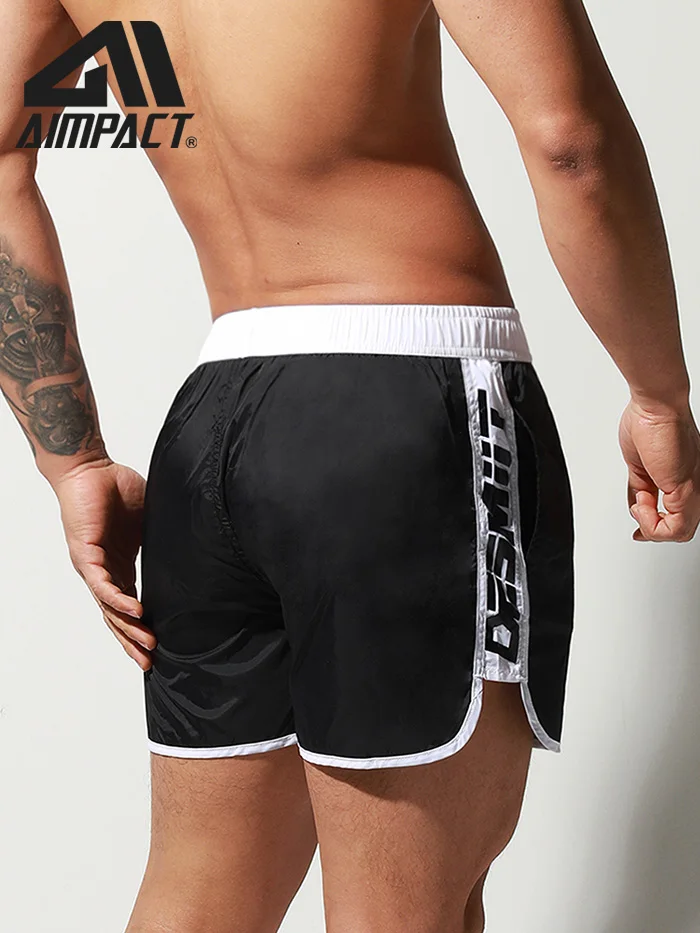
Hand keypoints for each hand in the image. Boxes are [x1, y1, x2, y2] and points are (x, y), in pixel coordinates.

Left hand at [53, 459, 155, 668]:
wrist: (89, 467)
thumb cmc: (116, 487)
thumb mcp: (151, 519)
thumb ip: (165, 537)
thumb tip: (195, 542)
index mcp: (119, 566)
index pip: (129, 606)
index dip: (141, 628)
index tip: (158, 649)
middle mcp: (104, 571)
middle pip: (116, 617)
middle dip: (133, 641)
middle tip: (150, 663)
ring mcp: (93, 566)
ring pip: (109, 608)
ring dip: (128, 628)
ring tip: (148, 644)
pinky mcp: (86, 555)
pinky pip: (102, 585)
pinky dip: (118, 600)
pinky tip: (136, 611)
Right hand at [619, 400, 699, 542]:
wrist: (656, 406)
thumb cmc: (650, 423)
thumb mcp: (639, 466)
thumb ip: (641, 488)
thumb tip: (636, 504)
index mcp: (687, 480)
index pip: (678, 518)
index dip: (656, 528)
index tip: (640, 529)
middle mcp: (696, 487)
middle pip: (680, 529)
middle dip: (652, 529)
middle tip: (638, 516)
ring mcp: (695, 490)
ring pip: (679, 533)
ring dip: (650, 526)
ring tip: (639, 504)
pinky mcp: (686, 490)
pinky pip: (674, 528)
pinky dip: (651, 524)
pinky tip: (642, 504)